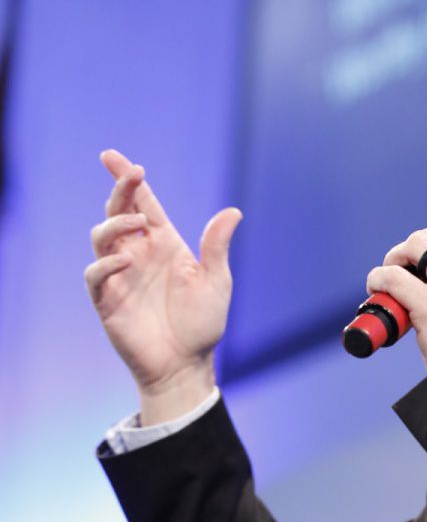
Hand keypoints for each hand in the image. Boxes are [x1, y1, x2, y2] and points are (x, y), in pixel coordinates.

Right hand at [85, 149, 242, 423]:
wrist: (187, 364)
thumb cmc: (203, 323)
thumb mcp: (216, 281)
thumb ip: (217, 246)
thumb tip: (234, 212)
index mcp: (164, 244)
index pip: (143, 203)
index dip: (129, 180)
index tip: (116, 157)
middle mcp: (139, 254)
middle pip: (119, 211)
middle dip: (120, 188)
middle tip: (129, 172)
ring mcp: (120, 275)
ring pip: (102, 236)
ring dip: (115, 223)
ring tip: (137, 221)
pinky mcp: (108, 299)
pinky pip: (96, 275)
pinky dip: (105, 264)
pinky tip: (123, 262)